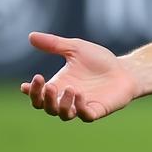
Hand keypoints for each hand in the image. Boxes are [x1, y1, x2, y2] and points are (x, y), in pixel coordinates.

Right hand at [20, 32, 139, 121]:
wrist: (125, 69)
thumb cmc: (100, 60)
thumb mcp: (76, 48)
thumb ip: (54, 44)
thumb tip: (31, 36)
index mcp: (59, 86)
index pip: (38, 95)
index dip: (31, 93)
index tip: (26, 85)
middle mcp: (67, 99)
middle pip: (46, 107)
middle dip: (43, 99)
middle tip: (49, 86)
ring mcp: (81, 106)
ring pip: (63, 115)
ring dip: (61, 104)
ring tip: (70, 88)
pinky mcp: (96, 110)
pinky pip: (84, 116)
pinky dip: (79, 107)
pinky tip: (80, 94)